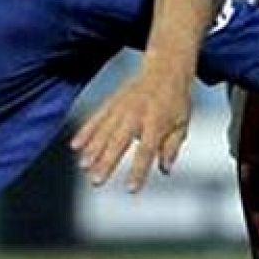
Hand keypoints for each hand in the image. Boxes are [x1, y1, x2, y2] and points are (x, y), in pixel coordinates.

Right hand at [70, 66, 194, 192]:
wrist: (165, 68)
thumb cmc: (176, 101)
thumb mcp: (182, 124)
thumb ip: (172, 148)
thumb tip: (165, 170)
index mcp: (157, 122)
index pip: (146, 151)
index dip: (138, 170)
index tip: (130, 189)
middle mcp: (137, 114)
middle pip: (119, 142)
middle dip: (107, 162)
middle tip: (96, 181)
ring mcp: (122, 107)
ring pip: (104, 131)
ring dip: (93, 149)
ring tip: (83, 166)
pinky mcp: (112, 102)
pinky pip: (96, 118)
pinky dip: (85, 131)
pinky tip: (75, 146)